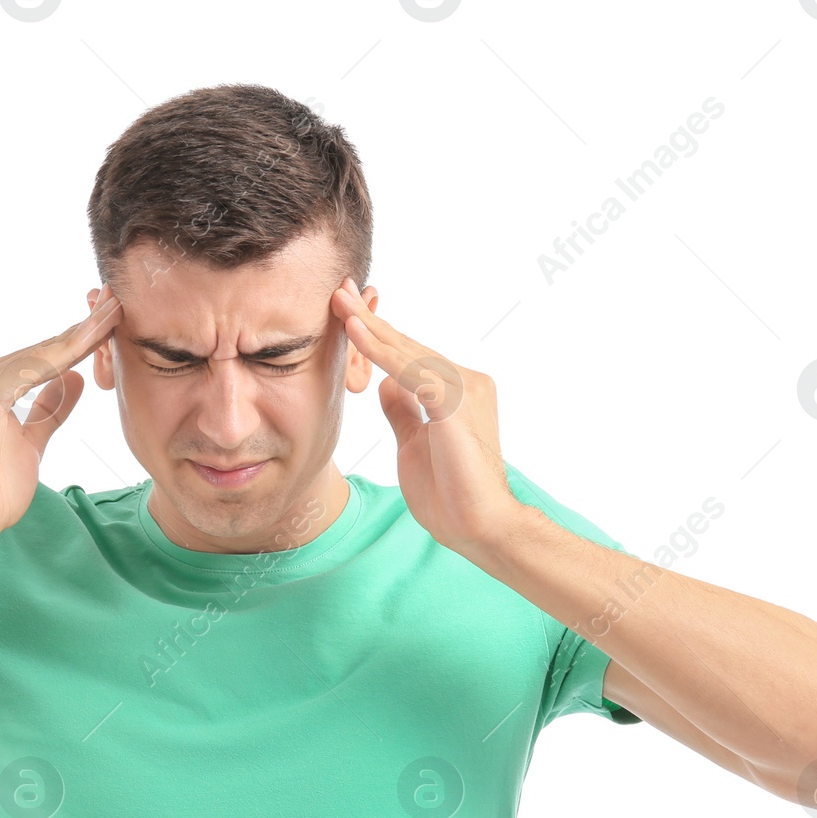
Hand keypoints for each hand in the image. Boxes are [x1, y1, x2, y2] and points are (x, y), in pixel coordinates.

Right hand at [0, 283, 121, 549]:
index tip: (113, 323)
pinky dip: (63, 355)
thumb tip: (75, 379)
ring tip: (112, 314)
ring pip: (42, 353)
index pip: (44, 357)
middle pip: (45, 348)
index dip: (80, 341)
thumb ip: (49, 409)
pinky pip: (32, 369)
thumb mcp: (32, 441)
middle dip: (84, 327)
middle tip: (118, 303)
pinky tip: (90, 341)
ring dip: (80, 334)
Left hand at [330, 277, 515, 556]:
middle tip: (336, 288)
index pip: (409, 355)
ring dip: (371, 328)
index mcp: (456, 390)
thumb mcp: (414, 445)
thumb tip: (386, 384)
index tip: (345, 310)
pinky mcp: (455, 404)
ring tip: (339, 303)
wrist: (480, 528)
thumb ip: (404, 411)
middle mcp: (466, 381)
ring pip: (408, 353)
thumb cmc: (451, 494)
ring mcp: (464, 389)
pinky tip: (357, 332)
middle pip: (408, 345)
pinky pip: (410, 371)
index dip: (376, 333)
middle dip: (370, 317)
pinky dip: (381, 352)